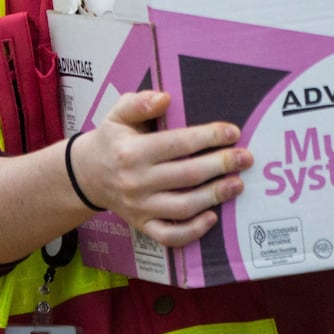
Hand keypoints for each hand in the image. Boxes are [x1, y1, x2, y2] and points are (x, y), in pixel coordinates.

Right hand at [72, 91, 251, 247]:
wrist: (87, 175)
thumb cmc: (112, 140)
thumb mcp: (118, 113)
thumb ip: (140, 102)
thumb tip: (166, 98)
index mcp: (132, 151)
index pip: (178, 143)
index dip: (209, 137)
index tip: (233, 132)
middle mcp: (136, 181)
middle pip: (187, 175)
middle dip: (221, 165)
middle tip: (246, 158)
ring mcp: (140, 207)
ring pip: (183, 206)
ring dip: (215, 196)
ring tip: (238, 184)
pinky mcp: (142, 225)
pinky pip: (169, 235)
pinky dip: (192, 231)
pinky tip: (212, 217)